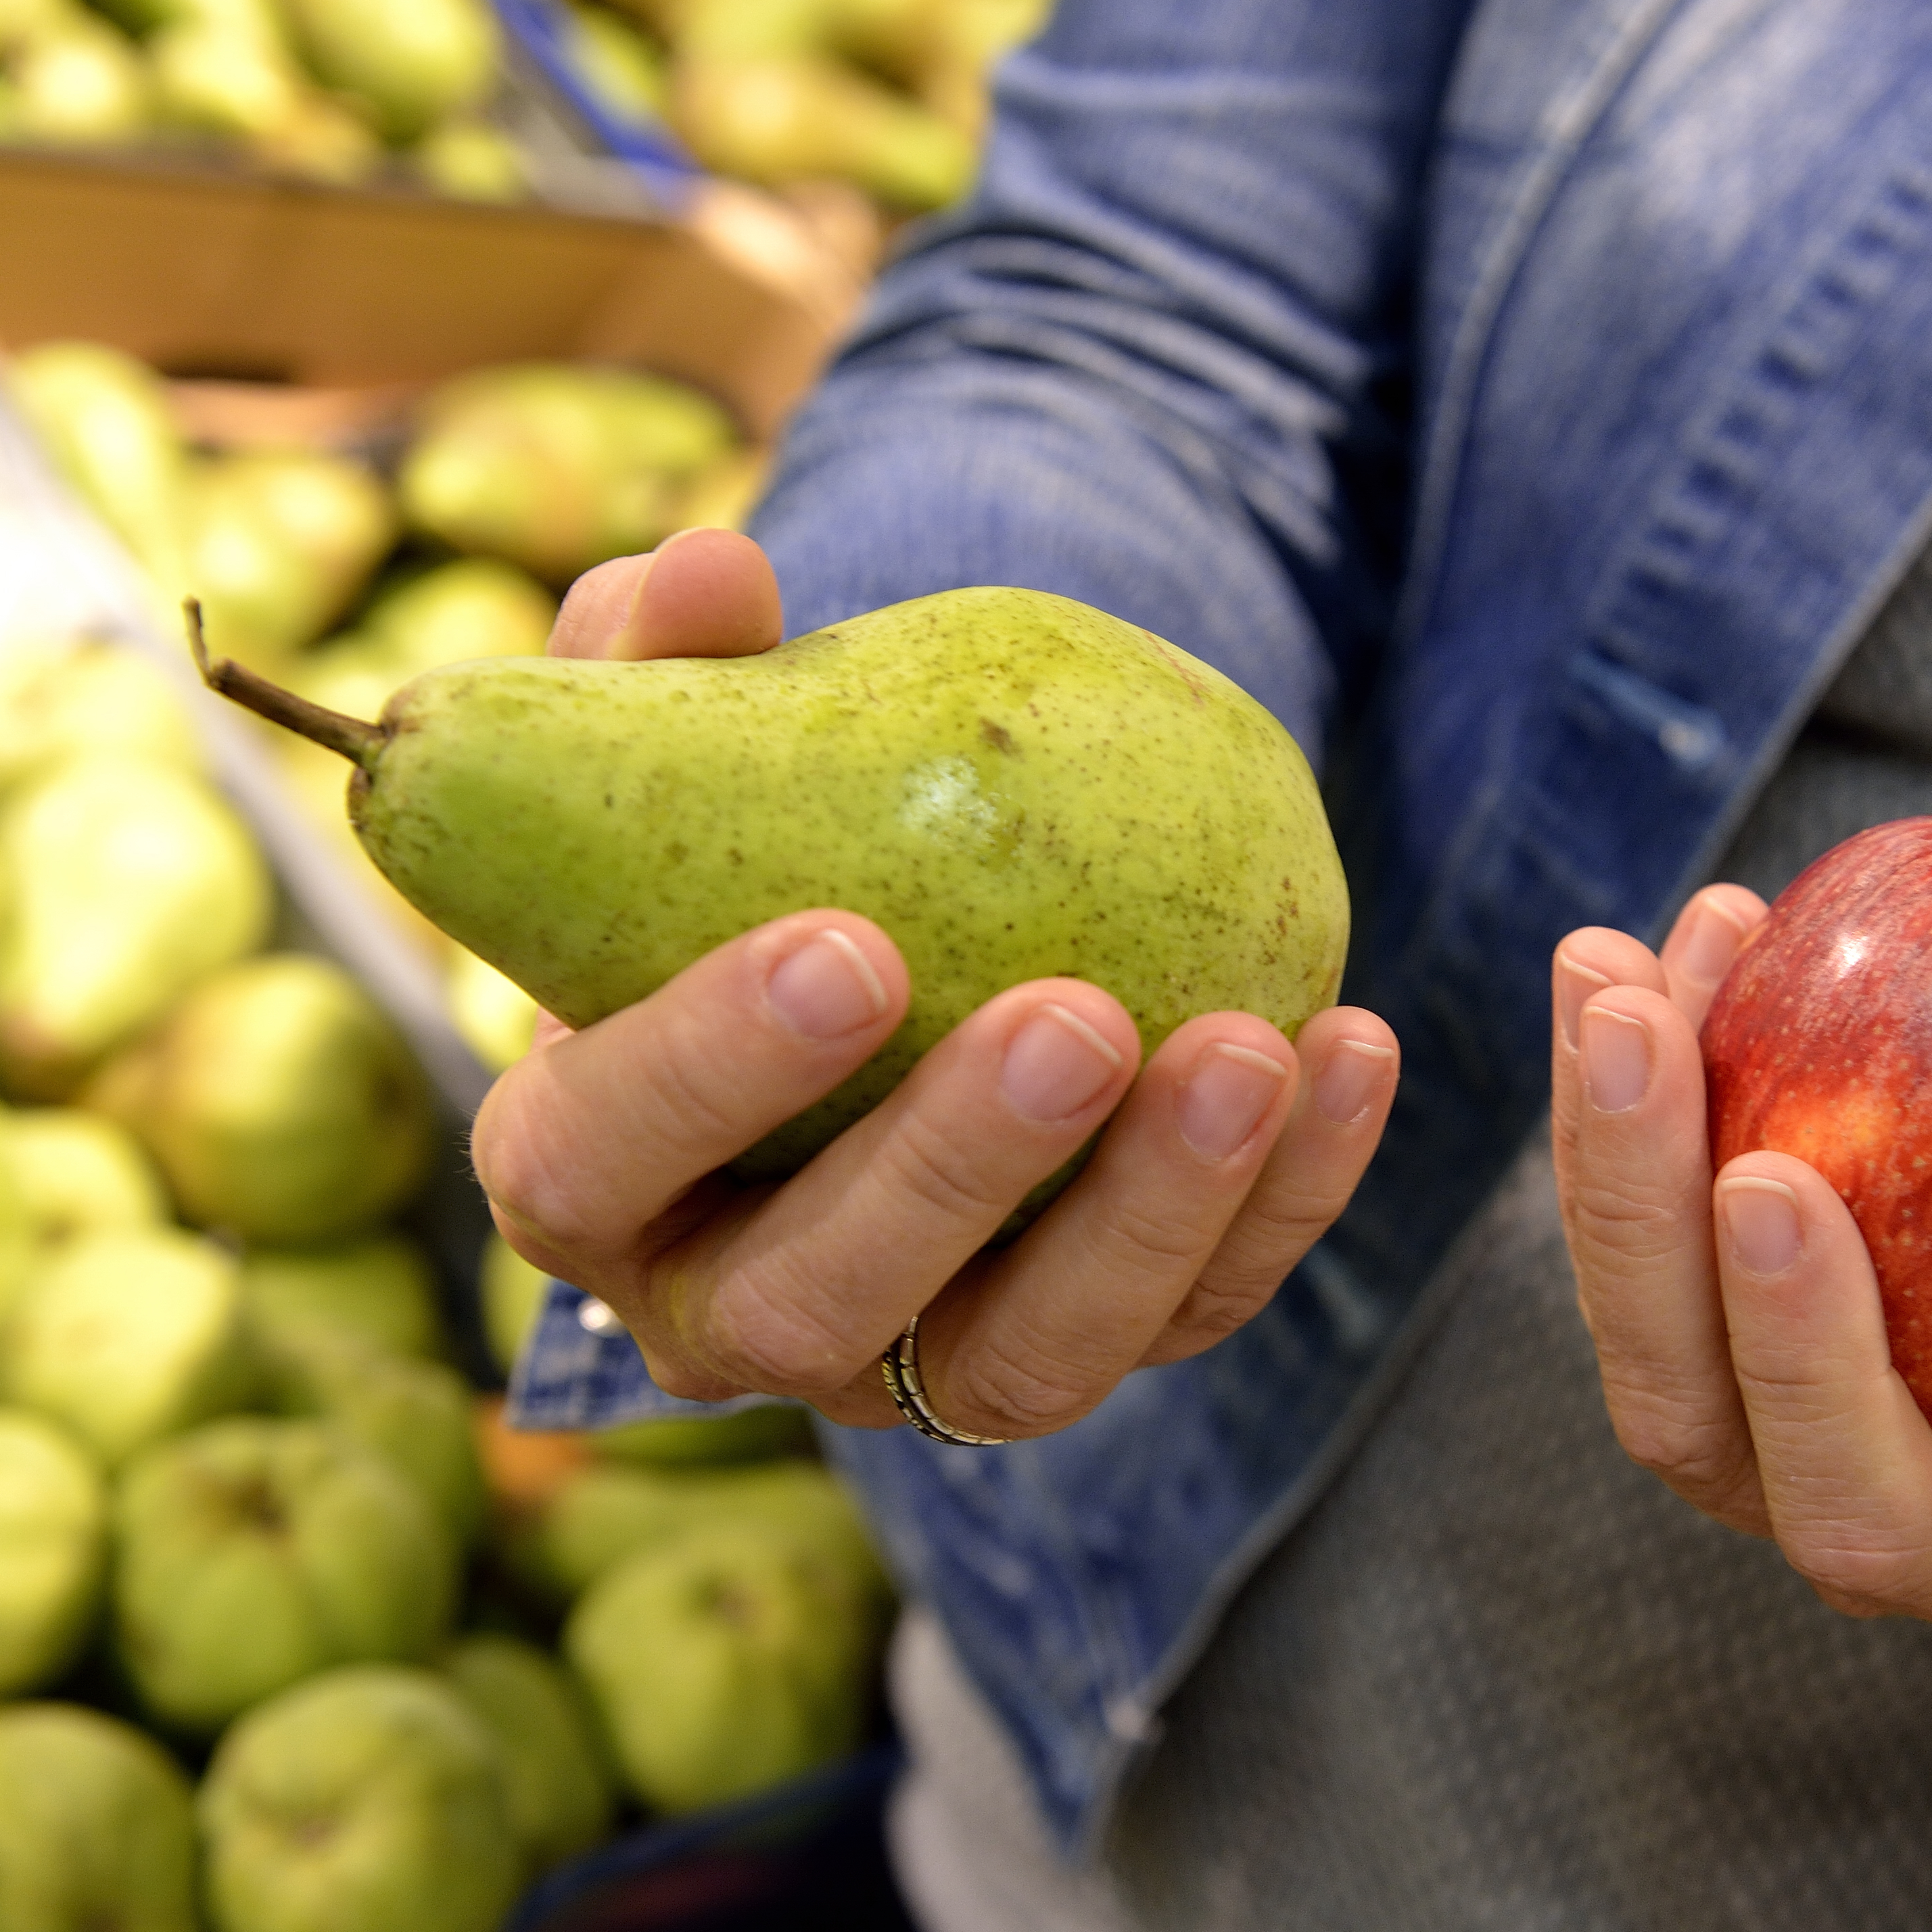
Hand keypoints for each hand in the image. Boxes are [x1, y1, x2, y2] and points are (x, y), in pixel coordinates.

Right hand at [468, 530, 1404, 1438]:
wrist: (876, 956)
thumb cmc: (746, 850)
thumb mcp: (682, 749)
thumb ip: (662, 661)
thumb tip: (717, 568)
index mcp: (583, 1175)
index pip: (596, 1159)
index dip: (707, 1073)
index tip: (849, 947)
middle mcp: (727, 1312)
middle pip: (814, 1301)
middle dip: (954, 1170)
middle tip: (1079, 1018)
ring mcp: (908, 1364)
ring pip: (1021, 1360)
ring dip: (1148, 1215)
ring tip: (1251, 1051)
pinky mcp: (1072, 1354)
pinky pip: (1187, 1314)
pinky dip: (1280, 1202)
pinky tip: (1348, 1054)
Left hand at [1551, 883, 1931, 1654]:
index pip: (1866, 1511)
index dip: (1803, 1368)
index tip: (1772, 1179)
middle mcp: (1858, 1511)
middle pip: (1688, 1414)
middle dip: (1636, 1221)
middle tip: (1636, 1030)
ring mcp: (1775, 1412)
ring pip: (1634, 1307)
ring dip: (1600, 1135)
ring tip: (1605, 963)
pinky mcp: (1733, 1306)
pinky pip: (1648, 1211)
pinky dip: (1636, 1080)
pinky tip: (1643, 947)